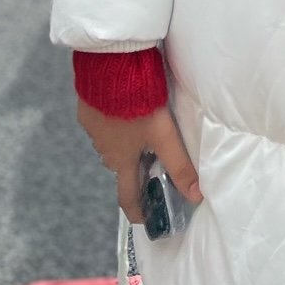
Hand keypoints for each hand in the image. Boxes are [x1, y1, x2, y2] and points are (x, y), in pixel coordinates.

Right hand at [76, 99, 202, 223]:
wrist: (110, 65)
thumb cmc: (138, 102)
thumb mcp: (164, 134)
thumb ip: (179, 164)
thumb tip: (197, 195)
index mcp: (120, 160)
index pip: (127, 196)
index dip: (138, 210)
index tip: (146, 218)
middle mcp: (103, 149)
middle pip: (122, 165)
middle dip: (137, 167)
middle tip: (155, 160)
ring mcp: (93, 128)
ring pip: (113, 142)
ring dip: (127, 141)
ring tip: (144, 127)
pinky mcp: (87, 107)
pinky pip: (103, 121)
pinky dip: (116, 120)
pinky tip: (128, 106)